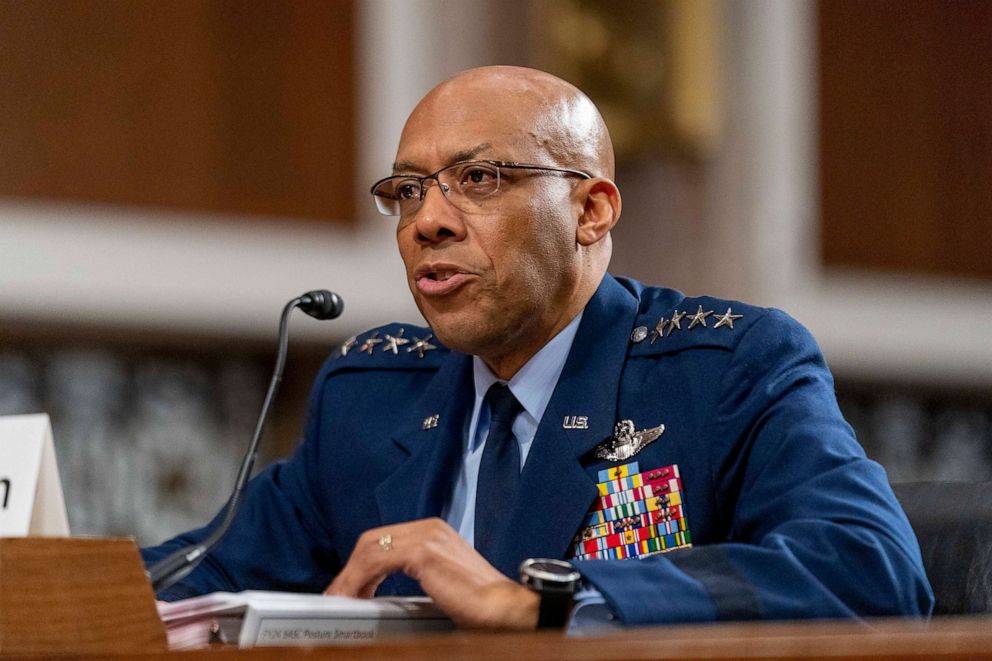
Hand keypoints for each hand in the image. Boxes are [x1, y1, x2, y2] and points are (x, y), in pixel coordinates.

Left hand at [325, 517, 538, 629]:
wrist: (502, 609)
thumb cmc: (479, 603)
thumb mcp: (442, 582)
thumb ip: (418, 577)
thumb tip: (385, 594)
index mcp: (435, 531)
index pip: (385, 539)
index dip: (361, 564)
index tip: (350, 587)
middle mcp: (430, 527)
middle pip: (373, 540)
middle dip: (351, 569)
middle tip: (338, 595)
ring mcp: (427, 536)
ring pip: (370, 549)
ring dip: (349, 576)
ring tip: (340, 599)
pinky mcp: (423, 551)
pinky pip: (376, 561)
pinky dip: (357, 580)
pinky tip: (352, 597)